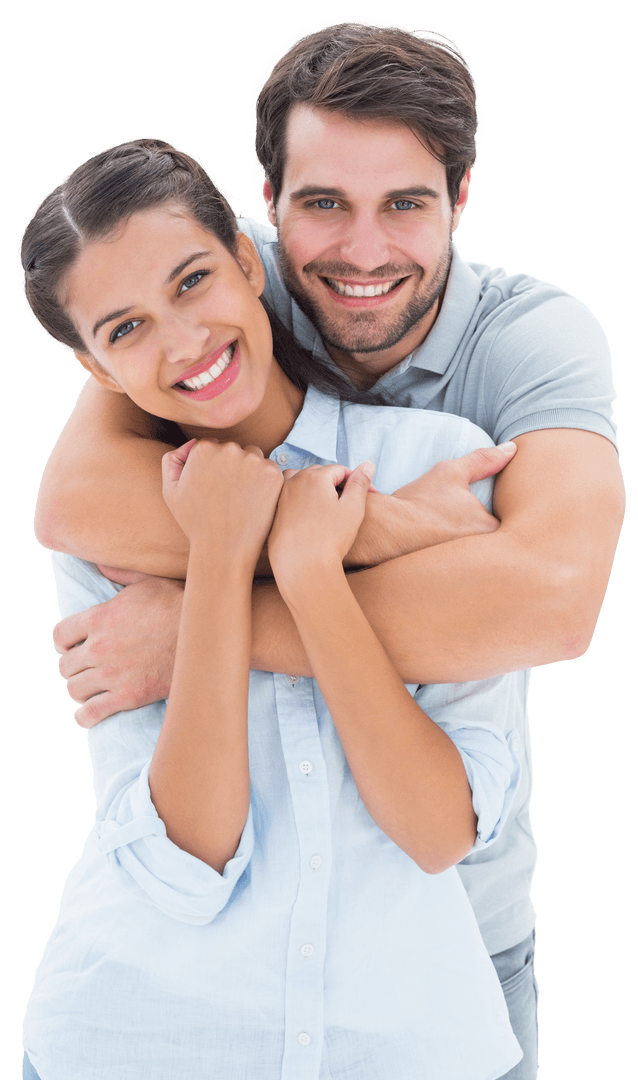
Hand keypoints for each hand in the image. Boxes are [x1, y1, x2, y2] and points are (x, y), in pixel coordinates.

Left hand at [52, 575, 183, 727]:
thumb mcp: (147, 581)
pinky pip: (90, 713)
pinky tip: (88, 713)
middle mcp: (99, 647)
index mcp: (99, 618)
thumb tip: (100, 563)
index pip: (60, 635)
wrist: (203, 636)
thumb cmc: (178, 605)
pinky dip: (85, 716)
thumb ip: (120, 574)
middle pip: (64, 664)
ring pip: (73, 689)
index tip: (70, 645)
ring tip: (89, 687)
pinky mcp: (127, 697)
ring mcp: (112, 674)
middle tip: (85, 666)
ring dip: (79, 688)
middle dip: (73, 665)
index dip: (62, 641)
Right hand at [162, 439, 282, 565]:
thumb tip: (192, 444)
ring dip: (250, 471)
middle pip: (234, 449)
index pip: (213, 446)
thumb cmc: (195, 522)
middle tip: (228, 495)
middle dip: (232, 467)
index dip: (213, 467)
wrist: (223, 548)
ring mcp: (253, 461)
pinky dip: (265, 482)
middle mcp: (229, 449)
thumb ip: (172, 460)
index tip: (213, 487)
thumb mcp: (171, 491)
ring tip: (241, 498)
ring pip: (254, 457)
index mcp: (204, 448)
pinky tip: (255, 501)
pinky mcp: (273, 474)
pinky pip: (270, 470)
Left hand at [269, 462, 374, 587]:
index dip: (357, 481)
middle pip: (319, 475)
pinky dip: (300, 503)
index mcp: (315, 477)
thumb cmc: (331, 539)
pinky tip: (310, 520)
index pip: (340, 470)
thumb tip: (367, 465)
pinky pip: (288, 501)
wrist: (303, 568)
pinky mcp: (273, 514)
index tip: (370, 496)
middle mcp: (293, 482)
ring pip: (301, 485)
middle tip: (350, 502)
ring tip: (328, 507)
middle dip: (336, 484)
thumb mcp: (353, 508)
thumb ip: (360, 483)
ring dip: (315, 490)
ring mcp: (280, 498)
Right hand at [349, 442, 516, 565]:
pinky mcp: (447, 584)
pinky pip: (462, 577)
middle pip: (496, 550)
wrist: (384, 530)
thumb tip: (513, 448)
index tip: (480, 517)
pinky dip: (457, 571)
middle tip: (461, 530)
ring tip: (449, 541)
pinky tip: (439, 555)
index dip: (497, 520)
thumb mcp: (452, 472)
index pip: (510, 528)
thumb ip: (485, 460)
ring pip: (479, 563)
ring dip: (472, 557)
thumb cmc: (420, 501)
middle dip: (487, 543)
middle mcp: (483, 559)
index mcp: (491, 532)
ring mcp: (465, 573)